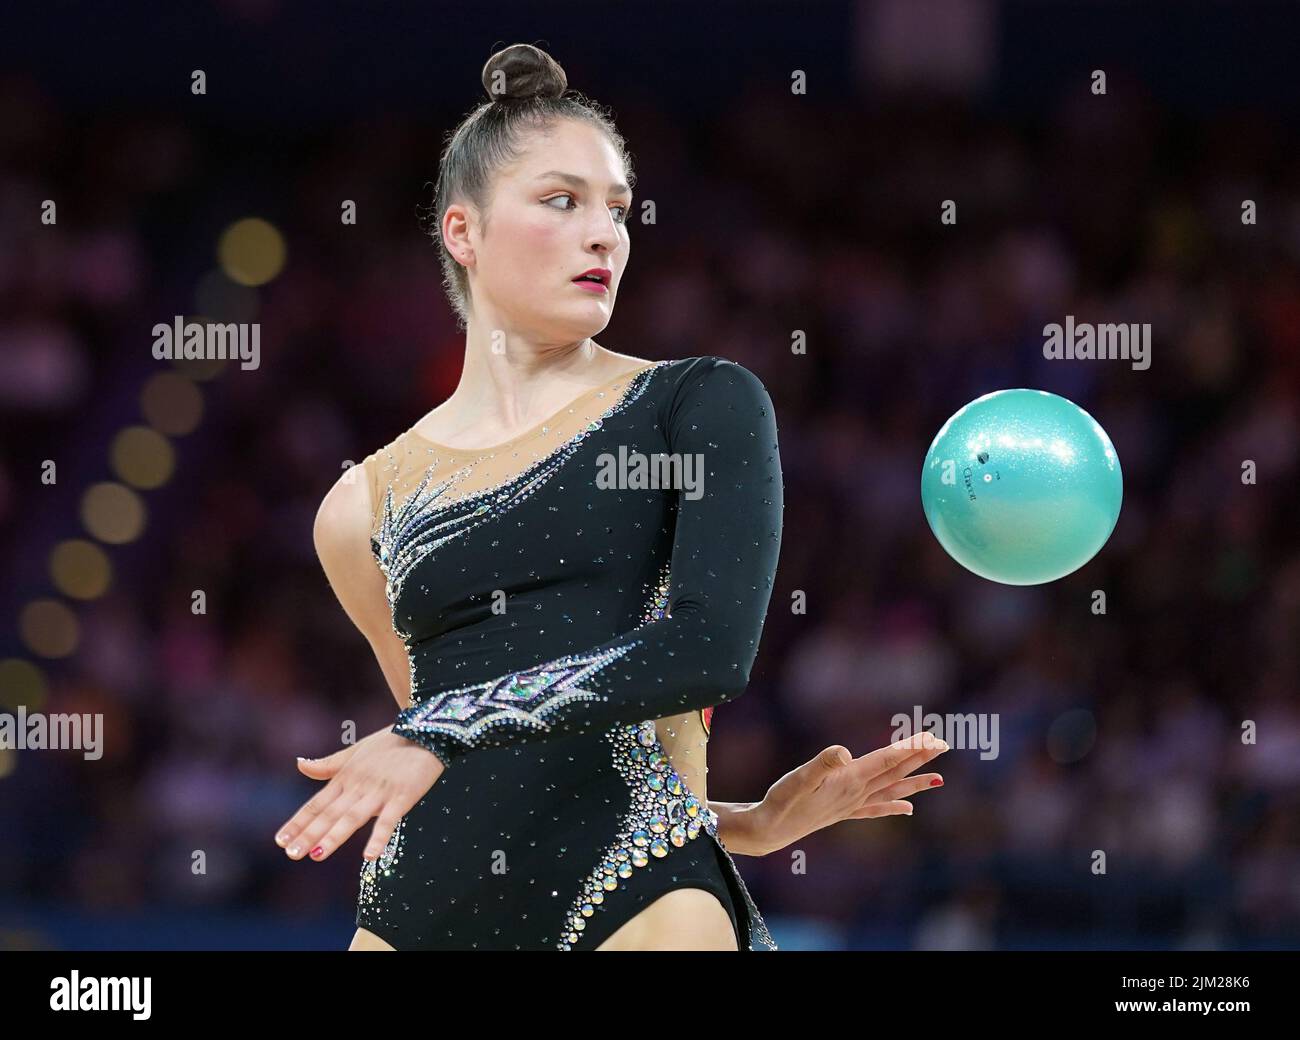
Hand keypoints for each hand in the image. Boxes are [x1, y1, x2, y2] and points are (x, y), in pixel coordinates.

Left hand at [274, 726, 444, 862]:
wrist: (425, 731)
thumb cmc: (390, 743)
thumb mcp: (355, 751)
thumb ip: (328, 764)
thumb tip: (299, 764)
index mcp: (346, 777)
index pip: (317, 803)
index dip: (299, 822)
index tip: (281, 840)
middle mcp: (358, 785)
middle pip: (330, 813)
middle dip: (310, 834)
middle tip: (291, 854)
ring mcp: (380, 791)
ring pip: (352, 817)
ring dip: (334, 836)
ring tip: (316, 855)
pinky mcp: (403, 796)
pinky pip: (389, 820)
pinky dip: (379, 837)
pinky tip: (368, 856)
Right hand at [747, 732, 949, 854]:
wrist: (770, 830)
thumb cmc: (782, 801)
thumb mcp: (799, 778)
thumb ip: (822, 763)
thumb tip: (845, 753)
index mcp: (850, 781)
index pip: (886, 760)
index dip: (910, 748)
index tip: (932, 738)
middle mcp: (856, 793)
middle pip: (894, 772)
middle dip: (919, 758)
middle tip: (943, 745)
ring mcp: (851, 805)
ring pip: (891, 791)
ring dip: (915, 783)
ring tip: (939, 779)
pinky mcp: (843, 812)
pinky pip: (877, 809)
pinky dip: (894, 807)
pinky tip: (908, 809)